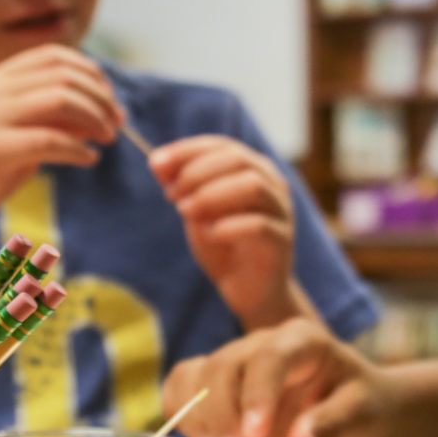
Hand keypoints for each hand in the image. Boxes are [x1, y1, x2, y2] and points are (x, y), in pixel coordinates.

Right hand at [0, 46, 120, 243]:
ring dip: (94, 118)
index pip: (54, 56)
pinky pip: (48, 139)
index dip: (91, 73)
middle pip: (64, 75)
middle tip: (118, 122)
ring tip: (107, 138)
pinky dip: (77, 148)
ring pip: (60, 99)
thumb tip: (101, 109)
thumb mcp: (19, 135)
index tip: (110, 98)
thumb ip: (52, 118)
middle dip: (100, 97)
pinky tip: (88, 159)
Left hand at [150, 135, 297, 328]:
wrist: (249, 291)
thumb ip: (181, 187)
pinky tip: (209, 235)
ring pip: (253, 186)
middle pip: (238, 159)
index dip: (187, 150)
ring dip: (211, 195)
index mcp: (253, 170)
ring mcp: (281, 212)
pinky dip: (227, 226)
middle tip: (171, 195)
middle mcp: (273, 185)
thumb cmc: (223, 246)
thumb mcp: (196, 212)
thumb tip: (156, 161)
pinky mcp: (282, 241)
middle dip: (196, 173)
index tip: (155, 163)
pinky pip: (258, 225)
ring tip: (186, 212)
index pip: (222, 145)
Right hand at [161, 319, 390, 436]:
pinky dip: (184, 418)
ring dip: (200, 422)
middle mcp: (263, 342)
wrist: (353, 405)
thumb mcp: (360, 415)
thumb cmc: (360, 405)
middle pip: (223, 366)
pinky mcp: (218, 382)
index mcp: (302, 340)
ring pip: (196, 377)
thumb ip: (329, 427)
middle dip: (222, 416)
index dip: (256, 395)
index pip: (269, 357)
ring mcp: (236, 359)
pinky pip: (182, 387)